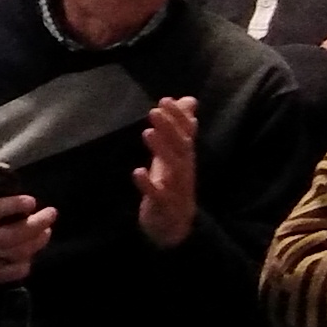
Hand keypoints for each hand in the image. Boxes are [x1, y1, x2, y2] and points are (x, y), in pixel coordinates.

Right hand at [0, 189, 53, 285]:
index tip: (32, 201)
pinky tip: (32, 252)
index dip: (14, 205)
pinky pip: (12, 272)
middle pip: (13, 234)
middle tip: (52, 213)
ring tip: (47, 230)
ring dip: (37, 242)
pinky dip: (25, 264)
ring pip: (16, 252)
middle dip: (37, 224)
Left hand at [132, 95, 199, 248]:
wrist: (175, 227)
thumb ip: (181, 127)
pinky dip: (148, 184)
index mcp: (185, 157)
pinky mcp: (164, 207)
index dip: (178, 117)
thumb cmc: (172, 184)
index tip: (165, 100)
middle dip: (169, 128)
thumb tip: (189, 100)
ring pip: (173, 169)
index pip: (186, 134)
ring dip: (161, 150)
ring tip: (148, 132)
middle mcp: (184, 170)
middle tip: (154, 111)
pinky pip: (159, 196)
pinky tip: (138, 172)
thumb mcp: (176, 154)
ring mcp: (176, 189)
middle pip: (181, 147)